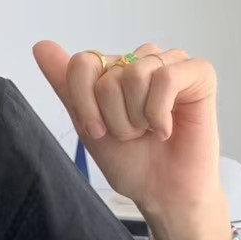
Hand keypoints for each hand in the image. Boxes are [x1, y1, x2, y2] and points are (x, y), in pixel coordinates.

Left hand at [33, 42, 221, 217]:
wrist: (161, 193)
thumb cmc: (131, 163)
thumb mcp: (88, 127)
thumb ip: (67, 86)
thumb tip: (41, 46)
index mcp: (114, 71)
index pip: (82, 64)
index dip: (85, 105)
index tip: (98, 132)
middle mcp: (141, 61)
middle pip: (108, 77)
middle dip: (115, 119)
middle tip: (133, 135)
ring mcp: (170, 64)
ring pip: (135, 76)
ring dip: (137, 119)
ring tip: (149, 132)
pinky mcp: (198, 73)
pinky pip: (166, 78)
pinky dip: (159, 113)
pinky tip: (166, 130)